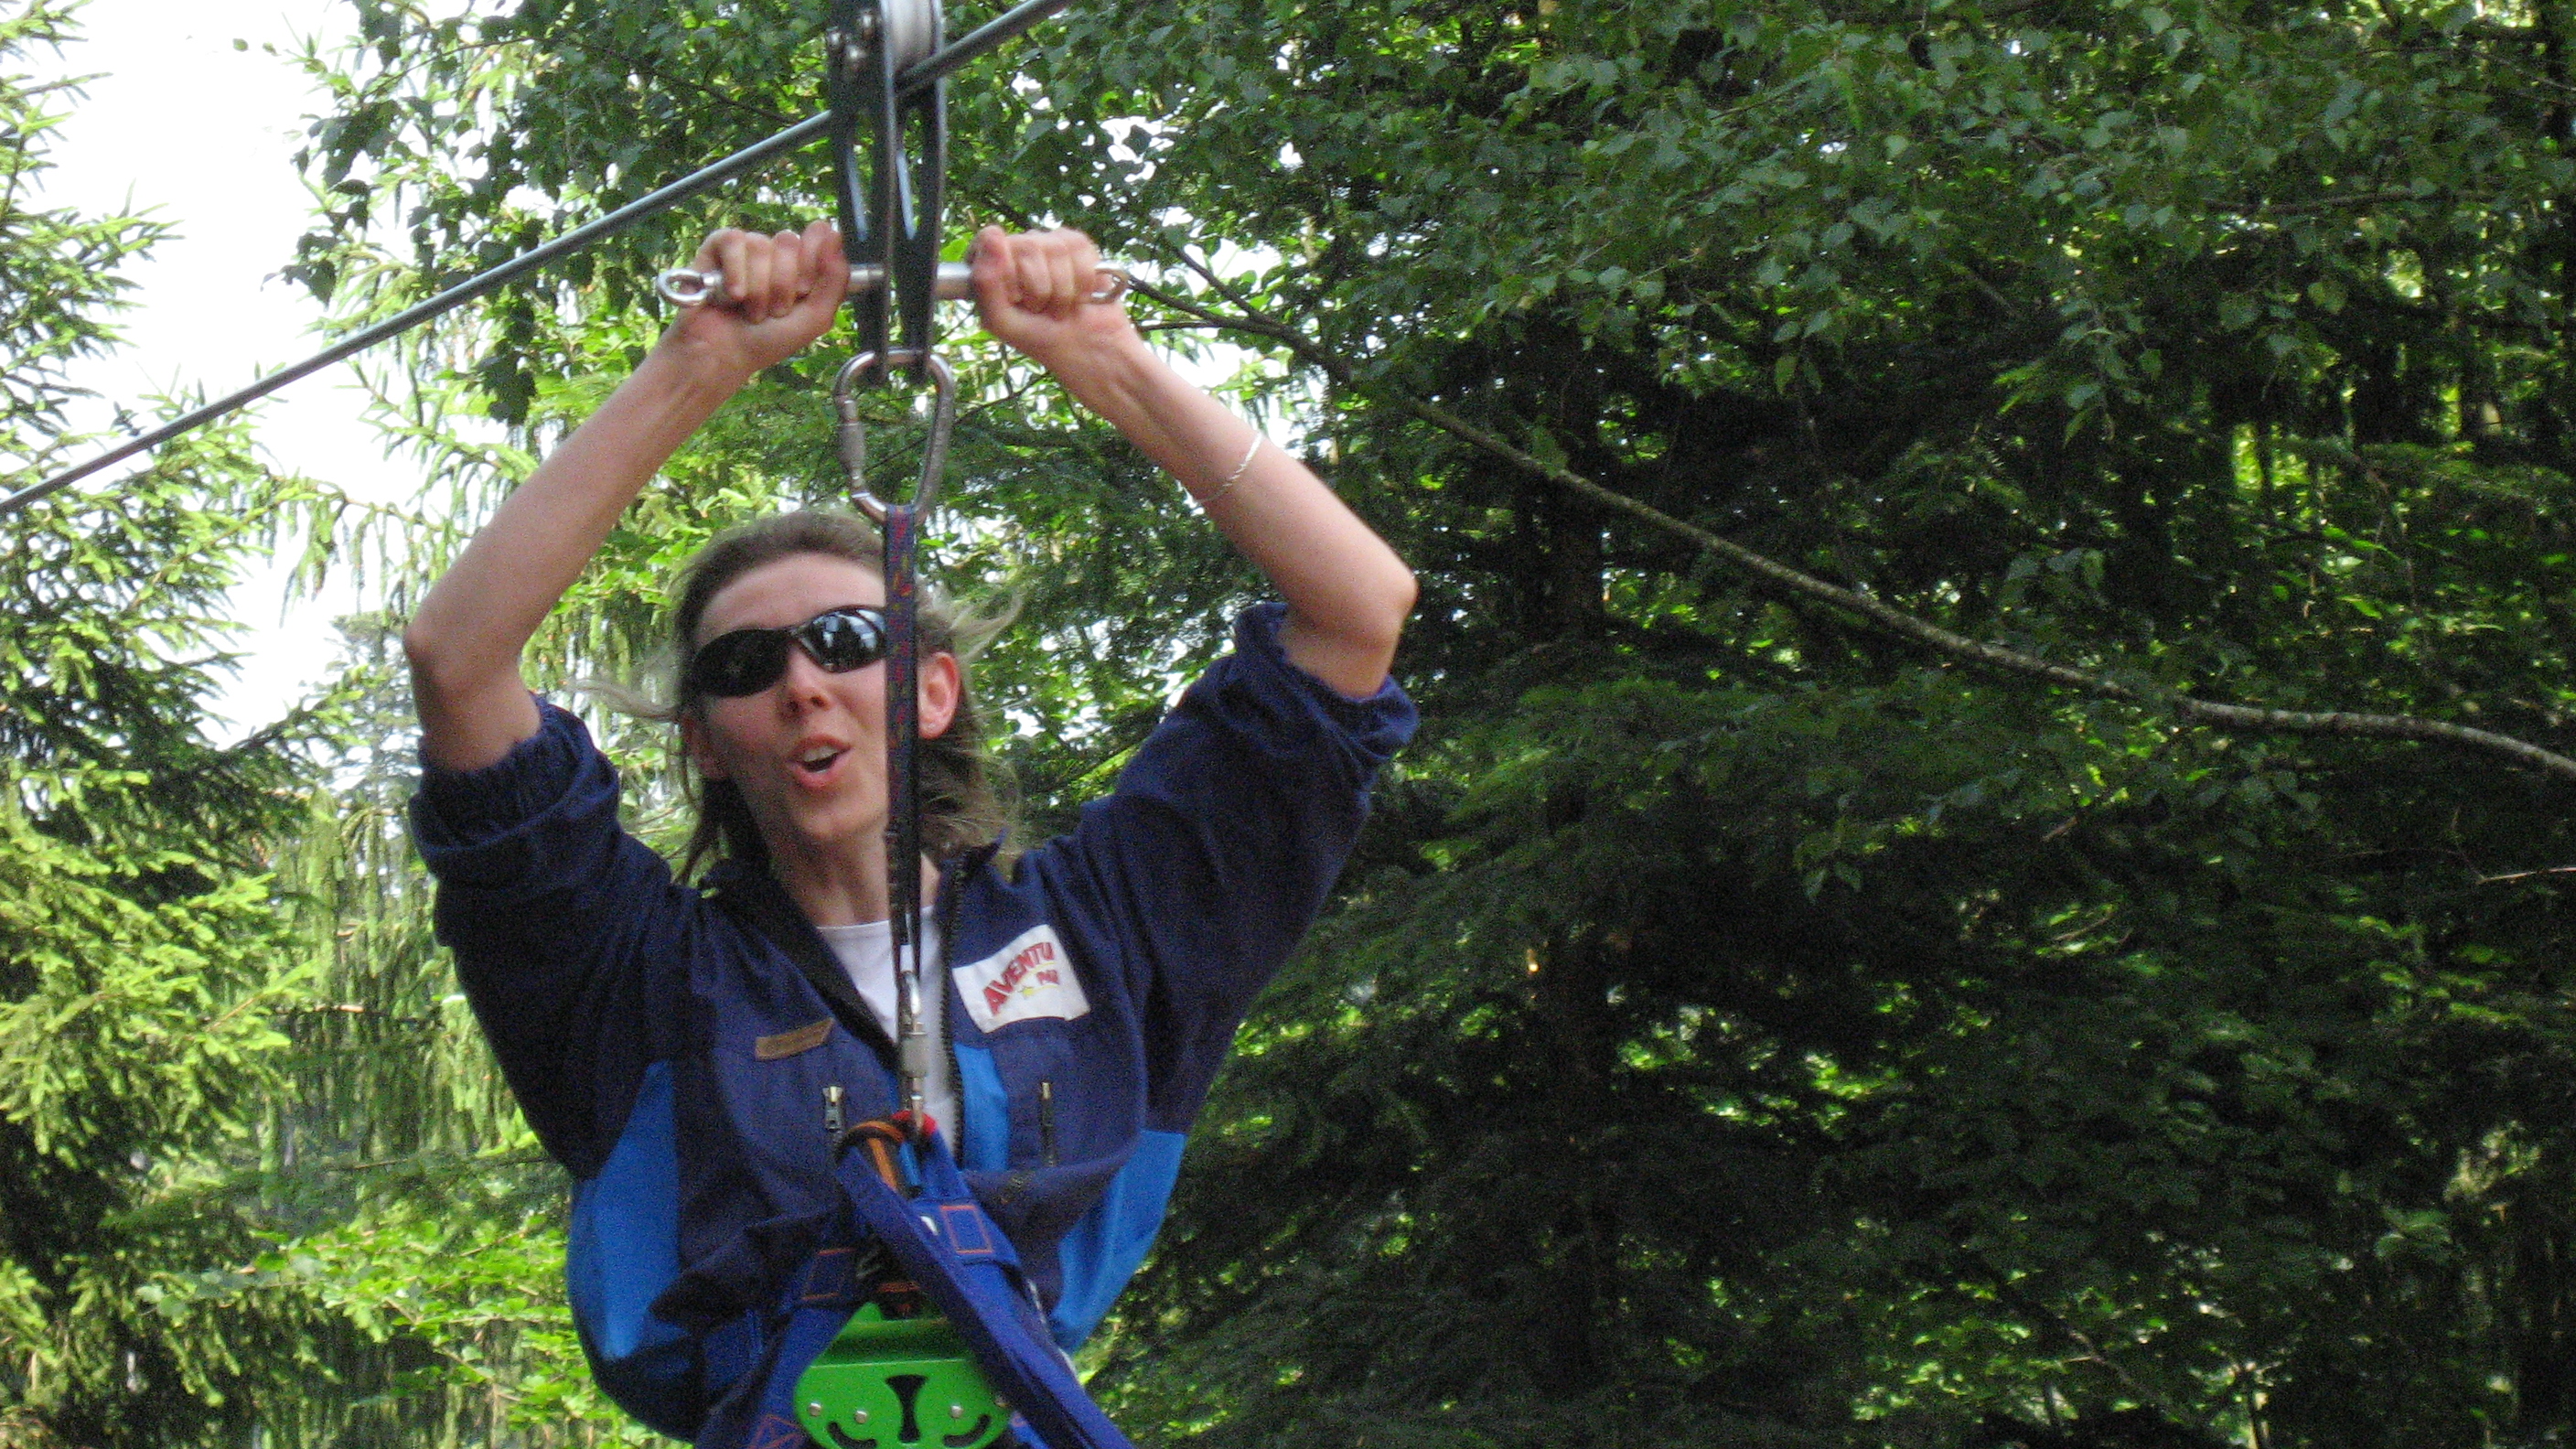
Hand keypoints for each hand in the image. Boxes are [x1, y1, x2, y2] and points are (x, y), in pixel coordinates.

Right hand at [660, 221, 844, 379]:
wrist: (725, 356)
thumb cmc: (768, 341)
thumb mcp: (816, 317)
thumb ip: (836, 279)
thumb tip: (835, 235)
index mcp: (802, 266)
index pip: (818, 236)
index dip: (812, 262)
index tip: (804, 290)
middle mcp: (775, 253)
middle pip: (789, 241)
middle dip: (783, 283)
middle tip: (775, 309)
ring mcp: (747, 249)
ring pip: (761, 245)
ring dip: (758, 288)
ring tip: (751, 310)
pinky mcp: (717, 247)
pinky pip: (733, 240)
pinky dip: (735, 273)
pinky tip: (732, 296)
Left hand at [970, 225, 1142, 385]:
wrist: (1088, 349)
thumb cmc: (1041, 337)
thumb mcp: (1001, 321)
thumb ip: (985, 282)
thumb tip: (992, 234)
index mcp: (994, 263)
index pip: (989, 241)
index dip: (1006, 272)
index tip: (1015, 299)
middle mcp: (1020, 249)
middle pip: (1027, 245)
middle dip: (1039, 287)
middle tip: (1041, 308)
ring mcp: (1049, 244)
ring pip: (1056, 248)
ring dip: (1063, 290)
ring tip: (1061, 306)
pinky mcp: (1078, 246)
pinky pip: (1080, 250)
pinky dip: (1083, 282)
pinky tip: (1080, 296)